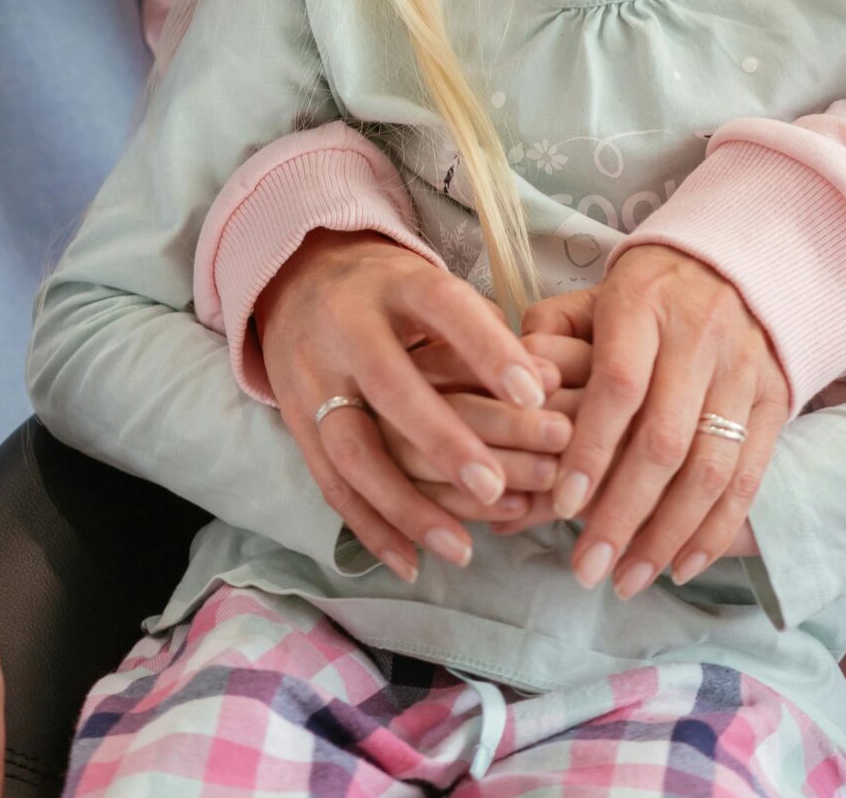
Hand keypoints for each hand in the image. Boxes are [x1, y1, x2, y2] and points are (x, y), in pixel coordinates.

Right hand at [256, 230, 557, 580]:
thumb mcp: (435, 289)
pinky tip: (412, 563)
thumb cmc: (393, 294)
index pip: (444, 309)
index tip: (537, 391)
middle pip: (391, 386)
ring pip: (354, 449)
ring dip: (407, 504)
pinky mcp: (296, 423)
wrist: (299, 282)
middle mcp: (348, 328)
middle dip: (443, 439)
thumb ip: (487, 334)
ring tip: (462, 549)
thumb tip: (549, 384)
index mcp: (395, 284)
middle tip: (496, 485)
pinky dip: (370, 528)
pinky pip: (331, 484)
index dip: (488, 349)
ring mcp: (315, 379)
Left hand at [526, 249, 787, 598]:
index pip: (619, 385)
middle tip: (587, 570)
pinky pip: (749, 477)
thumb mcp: (589, 297)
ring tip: (628, 580)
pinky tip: (680, 565)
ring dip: (668, 536)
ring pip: (710, 468)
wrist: (731, 263)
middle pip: (665, 439)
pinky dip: (715, 529)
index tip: (560, 506)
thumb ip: (546, 341)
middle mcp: (700, 336)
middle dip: (623, 514)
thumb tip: (510, 400)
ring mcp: (744, 371)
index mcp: (644, 303)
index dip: (591, 450)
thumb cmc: (642, 295)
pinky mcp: (775, 400)